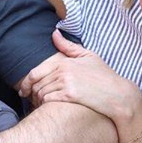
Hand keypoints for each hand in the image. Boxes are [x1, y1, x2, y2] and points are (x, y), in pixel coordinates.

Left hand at [19, 31, 139, 120]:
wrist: (118, 94)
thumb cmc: (104, 76)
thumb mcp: (88, 56)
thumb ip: (68, 46)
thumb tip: (54, 33)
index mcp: (65, 61)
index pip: (35, 71)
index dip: (26, 83)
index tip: (24, 89)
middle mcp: (63, 71)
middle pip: (36, 84)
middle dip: (29, 93)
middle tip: (28, 99)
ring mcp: (66, 83)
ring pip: (40, 93)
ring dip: (36, 100)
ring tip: (38, 105)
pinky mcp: (70, 96)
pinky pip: (48, 101)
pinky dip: (44, 106)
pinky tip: (46, 109)